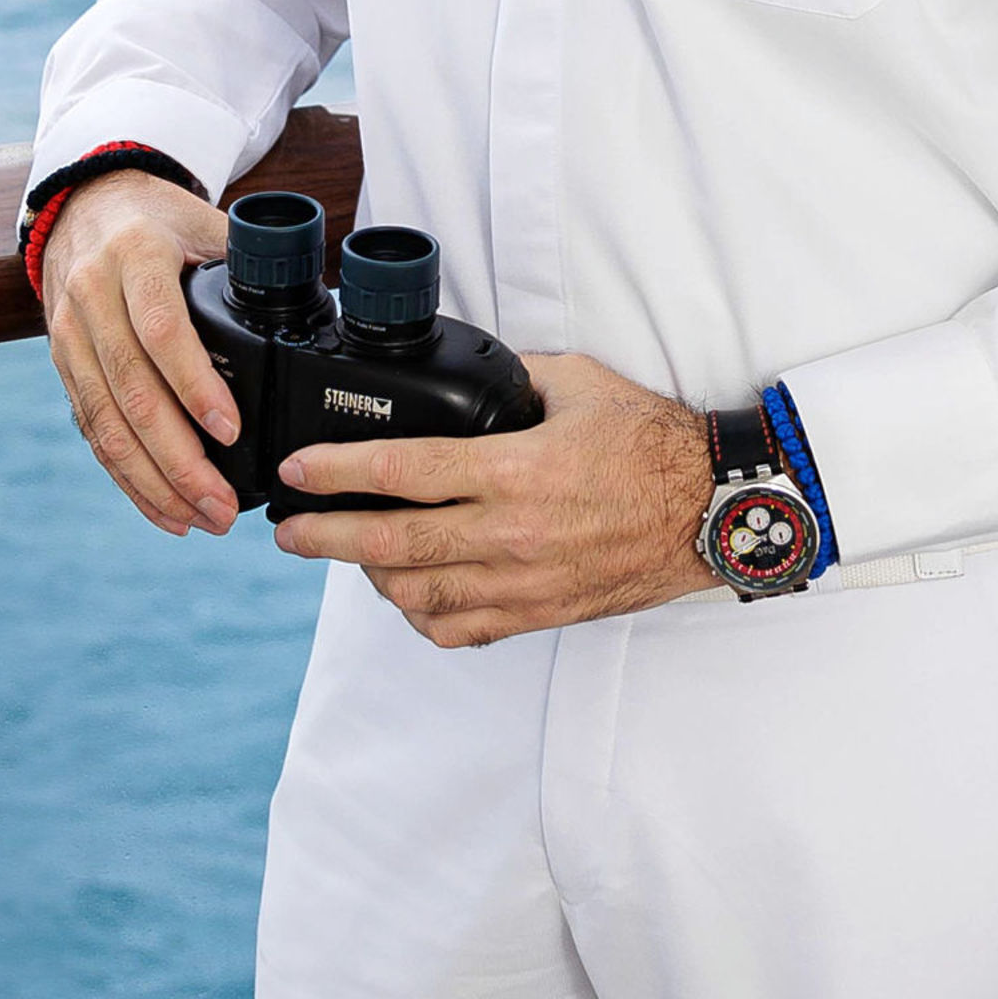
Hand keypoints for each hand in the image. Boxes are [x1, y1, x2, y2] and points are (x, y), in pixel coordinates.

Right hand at [40, 171, 240, 535]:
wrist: (84, 206)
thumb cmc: (158, 219)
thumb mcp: (203, 220)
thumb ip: (247, 259)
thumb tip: (320, 304)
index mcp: (135, 255)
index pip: (160, 329)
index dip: (193, 384)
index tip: (230, 431)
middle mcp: (92, 297)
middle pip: (130, 392)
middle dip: (178, 459)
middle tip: (223, 505)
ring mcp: (70, 336)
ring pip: (106, 423)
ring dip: (153, 481)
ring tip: (201, 519)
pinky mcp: (63, 368)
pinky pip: (92, 432)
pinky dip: (126, 478)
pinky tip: (163, 509)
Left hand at [272, 354, 712, 646]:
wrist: (709, 509)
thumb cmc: (650, 443)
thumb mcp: (575, 382)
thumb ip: (510, 376)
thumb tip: (463, 369)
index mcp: (514, 469)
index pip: (401, 473)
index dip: (335, 472)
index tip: (296, 470)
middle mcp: (510, 533)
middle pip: (389, 544)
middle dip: (325, 536)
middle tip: (288, 529)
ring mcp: (523, 582)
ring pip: (417, 594)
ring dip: (369, 576)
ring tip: (346, 553)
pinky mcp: (539, 612)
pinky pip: (459, 629)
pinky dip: (421, 615)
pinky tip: (408, 593)